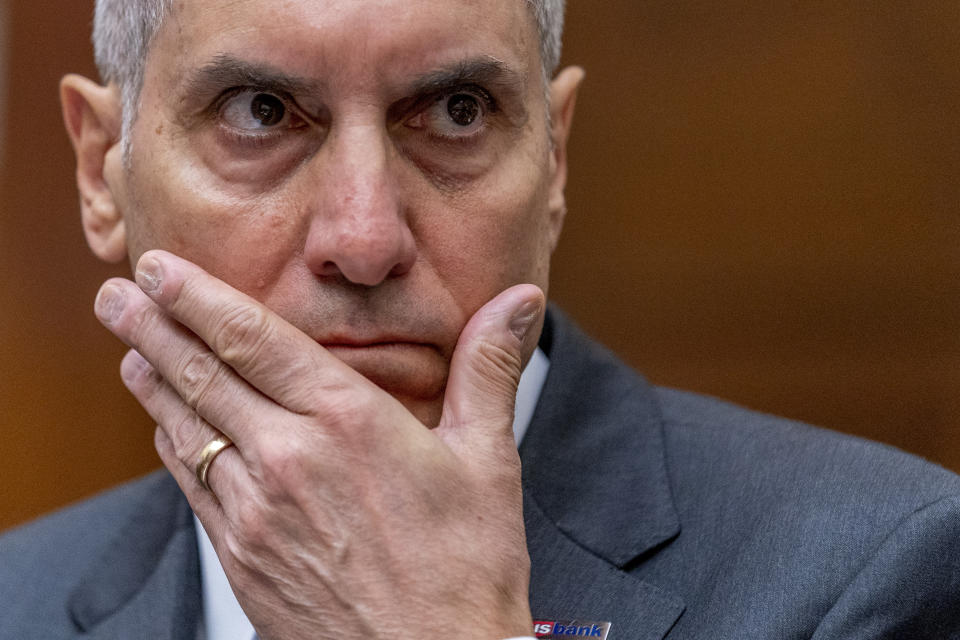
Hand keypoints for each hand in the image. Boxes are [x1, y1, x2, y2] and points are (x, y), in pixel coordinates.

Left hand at [93, 249, 543, 639]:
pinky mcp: (243, 555)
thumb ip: (488, 369)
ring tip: (127, 345)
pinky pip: (192, 483)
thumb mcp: (487, 459)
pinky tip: (165, 425)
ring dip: (152, 379)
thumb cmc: (466, 568)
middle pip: (202, 375)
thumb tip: (520, 302)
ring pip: (186, 428)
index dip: (197, 296)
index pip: (252, 340)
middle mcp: (289, 458)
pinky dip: (172, 443)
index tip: (158, 266)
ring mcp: (257, 511)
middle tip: (116, 291)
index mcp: (348, 422)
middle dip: (152, 325)